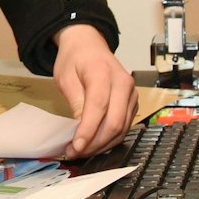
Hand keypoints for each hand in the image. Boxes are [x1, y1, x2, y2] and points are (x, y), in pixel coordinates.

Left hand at [53, 24, 135, 158]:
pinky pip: (125, 127)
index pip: (99, 107)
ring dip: (102, 145)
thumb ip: (75, 103)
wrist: (89, 45)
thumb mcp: (65, 78)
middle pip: (114, 122)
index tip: (75, 147)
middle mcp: (123, 83)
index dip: (88, 131)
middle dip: (95, 143)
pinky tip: (94, 144)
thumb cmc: (74, 59)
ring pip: (122, 129)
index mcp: (103, 72)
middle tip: (74, 153)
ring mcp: (132, 94)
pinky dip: (110, 139)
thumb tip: (80, 132)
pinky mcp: (133, 103)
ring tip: (81, 151)